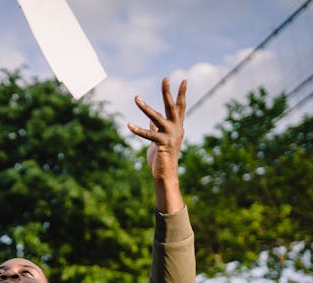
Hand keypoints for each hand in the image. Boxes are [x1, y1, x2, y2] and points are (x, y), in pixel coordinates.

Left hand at [128, 78, 186, 213]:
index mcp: (177, 126)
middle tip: (165, 78)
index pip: (180, 107)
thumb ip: (157, 129)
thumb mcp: (160, 140)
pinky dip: (137, 130)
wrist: (166, 174)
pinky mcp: (161, 144)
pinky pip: (148, 134)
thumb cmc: (162, 157)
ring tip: (136, 98)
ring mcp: (170, 136)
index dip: (181, 94)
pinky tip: (129, 124)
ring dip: (145, 108)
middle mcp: (176, 129)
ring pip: (156, 118)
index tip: (184, 80)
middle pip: (171, 107)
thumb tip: (151, 121)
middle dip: (167, 92)